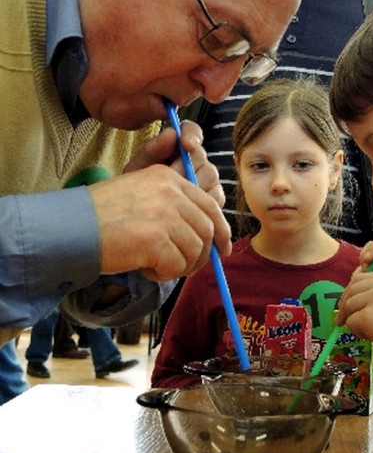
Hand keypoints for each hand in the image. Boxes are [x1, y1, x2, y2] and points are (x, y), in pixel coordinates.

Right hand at [89, 164, 231, 280]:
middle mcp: (170, 191)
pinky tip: (146, 269)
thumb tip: (208, 232)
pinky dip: (163, 275)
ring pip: (195, 251)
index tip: (222, 249)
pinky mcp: (155, 239)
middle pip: (208, 230)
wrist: (71, 228)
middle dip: (202, 255)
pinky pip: (176, 266)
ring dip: (180, 266)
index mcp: (168, 178)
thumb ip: (173, 204)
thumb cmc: (101, 216)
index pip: (210, 205)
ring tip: (156, 267)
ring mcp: (164, 214)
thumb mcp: (140, 194)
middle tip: (186, 268)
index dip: (221, 231)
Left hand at [123, 120, 224, 208]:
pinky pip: (215, 199)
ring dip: (194, 187)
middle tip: (171, 180)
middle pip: (202, 157)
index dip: (192, 135)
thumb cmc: (138, 189)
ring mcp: (207, 180)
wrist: (137, 217)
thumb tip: (171, 134)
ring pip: (211, 177)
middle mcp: (196, 160)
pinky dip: (202, 204)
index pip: (192, 131)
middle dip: (187, 168)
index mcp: (178, 146)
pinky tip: (186, 210)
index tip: (187, 145)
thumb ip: (153, 150)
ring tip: (174, 199)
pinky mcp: (213, 200)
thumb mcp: (138, 169)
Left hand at [335, 269, 372, 348]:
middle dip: (345, 304)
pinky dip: (356, 331)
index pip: (360, 278)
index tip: (349, 302)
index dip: (352, 291)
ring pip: (349, 305)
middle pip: (351, 289)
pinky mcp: (367, 314)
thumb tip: (350, 294)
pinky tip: (368, 336)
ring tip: (362, 330)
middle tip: (341, 318)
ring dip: (351, 319)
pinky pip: (351, 321)